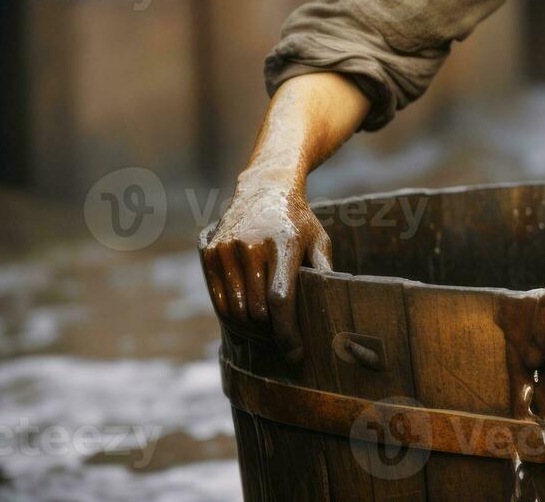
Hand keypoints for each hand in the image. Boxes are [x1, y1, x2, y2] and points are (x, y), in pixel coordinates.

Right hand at [201, 172, 332, 362]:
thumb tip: (334, 306)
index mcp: (283, 243)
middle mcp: (251, 246)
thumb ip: (325, 271)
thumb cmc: (298, 221)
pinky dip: (233, 317)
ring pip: (236, 311)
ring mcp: (227, 249)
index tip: (296, 353)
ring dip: (252, 329)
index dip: (287, 331)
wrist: (264, 190)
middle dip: (272, 333)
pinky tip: (248, 321)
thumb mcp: (318, 239)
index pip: (280, 298)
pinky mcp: (211, 254)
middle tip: (285, 342)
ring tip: (269, 332)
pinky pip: (220, 301)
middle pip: (257, 310)